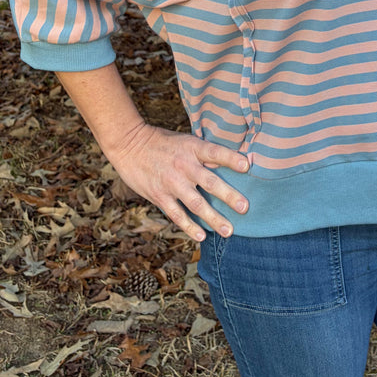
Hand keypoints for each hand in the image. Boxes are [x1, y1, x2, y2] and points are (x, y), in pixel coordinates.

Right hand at [106, 121, 249, 241]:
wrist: (129, 144)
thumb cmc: (162, 142)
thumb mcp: (185, 140)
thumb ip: (204, 153)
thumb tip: (230, 162)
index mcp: (192, 148)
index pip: (215, 152)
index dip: (231, 159)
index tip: (247, 166)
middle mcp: (184, 165)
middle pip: (210, 182)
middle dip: (228, 196)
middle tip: (245, 208)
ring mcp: (171, 183)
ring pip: (196, 203)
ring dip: (213, 218)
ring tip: (228, 231)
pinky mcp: (159, 196)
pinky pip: (177, 214)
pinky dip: (189, 226)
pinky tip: (201, 236)